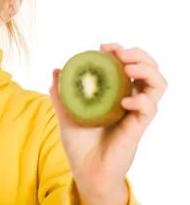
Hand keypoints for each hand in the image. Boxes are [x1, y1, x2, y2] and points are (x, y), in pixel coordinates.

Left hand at [49, 43, 167, 203]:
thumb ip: (61, 92)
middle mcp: (131, 98)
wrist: (85, 169)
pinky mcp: (139, 127)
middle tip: (119, 54)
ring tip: (128, 68)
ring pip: (158, 84)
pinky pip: (150, 108)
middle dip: (138, 54)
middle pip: (150, 68)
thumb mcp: (65, 112)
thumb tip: (57, 69)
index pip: (129, 64)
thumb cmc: (79, 142)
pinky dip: (140, 100)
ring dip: (147, 70)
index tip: (103, 46)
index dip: (121, 50)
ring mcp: (137, 112)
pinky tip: (124, 102)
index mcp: (116, 92)